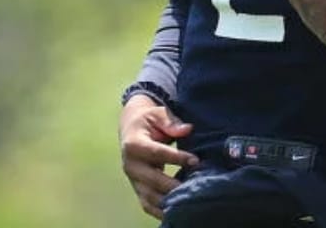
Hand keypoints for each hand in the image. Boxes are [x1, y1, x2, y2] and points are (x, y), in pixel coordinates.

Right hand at [119, 95, 199, 220]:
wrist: (130, 130)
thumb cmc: (149, 121)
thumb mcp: (158, 114)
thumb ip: (171, 122)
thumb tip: (187, 129)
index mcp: (134, 144)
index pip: (157, 153)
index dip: (176, 157)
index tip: (195, 160)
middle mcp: (131, 165)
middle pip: (152, 179)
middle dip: (174, 184)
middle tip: (195, 186)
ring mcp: (133, 180)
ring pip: (150, 196)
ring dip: (169, 201)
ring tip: (189, 200)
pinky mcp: (138, 189)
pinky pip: (148, 205)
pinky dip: (161, 211)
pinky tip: (178, 211)